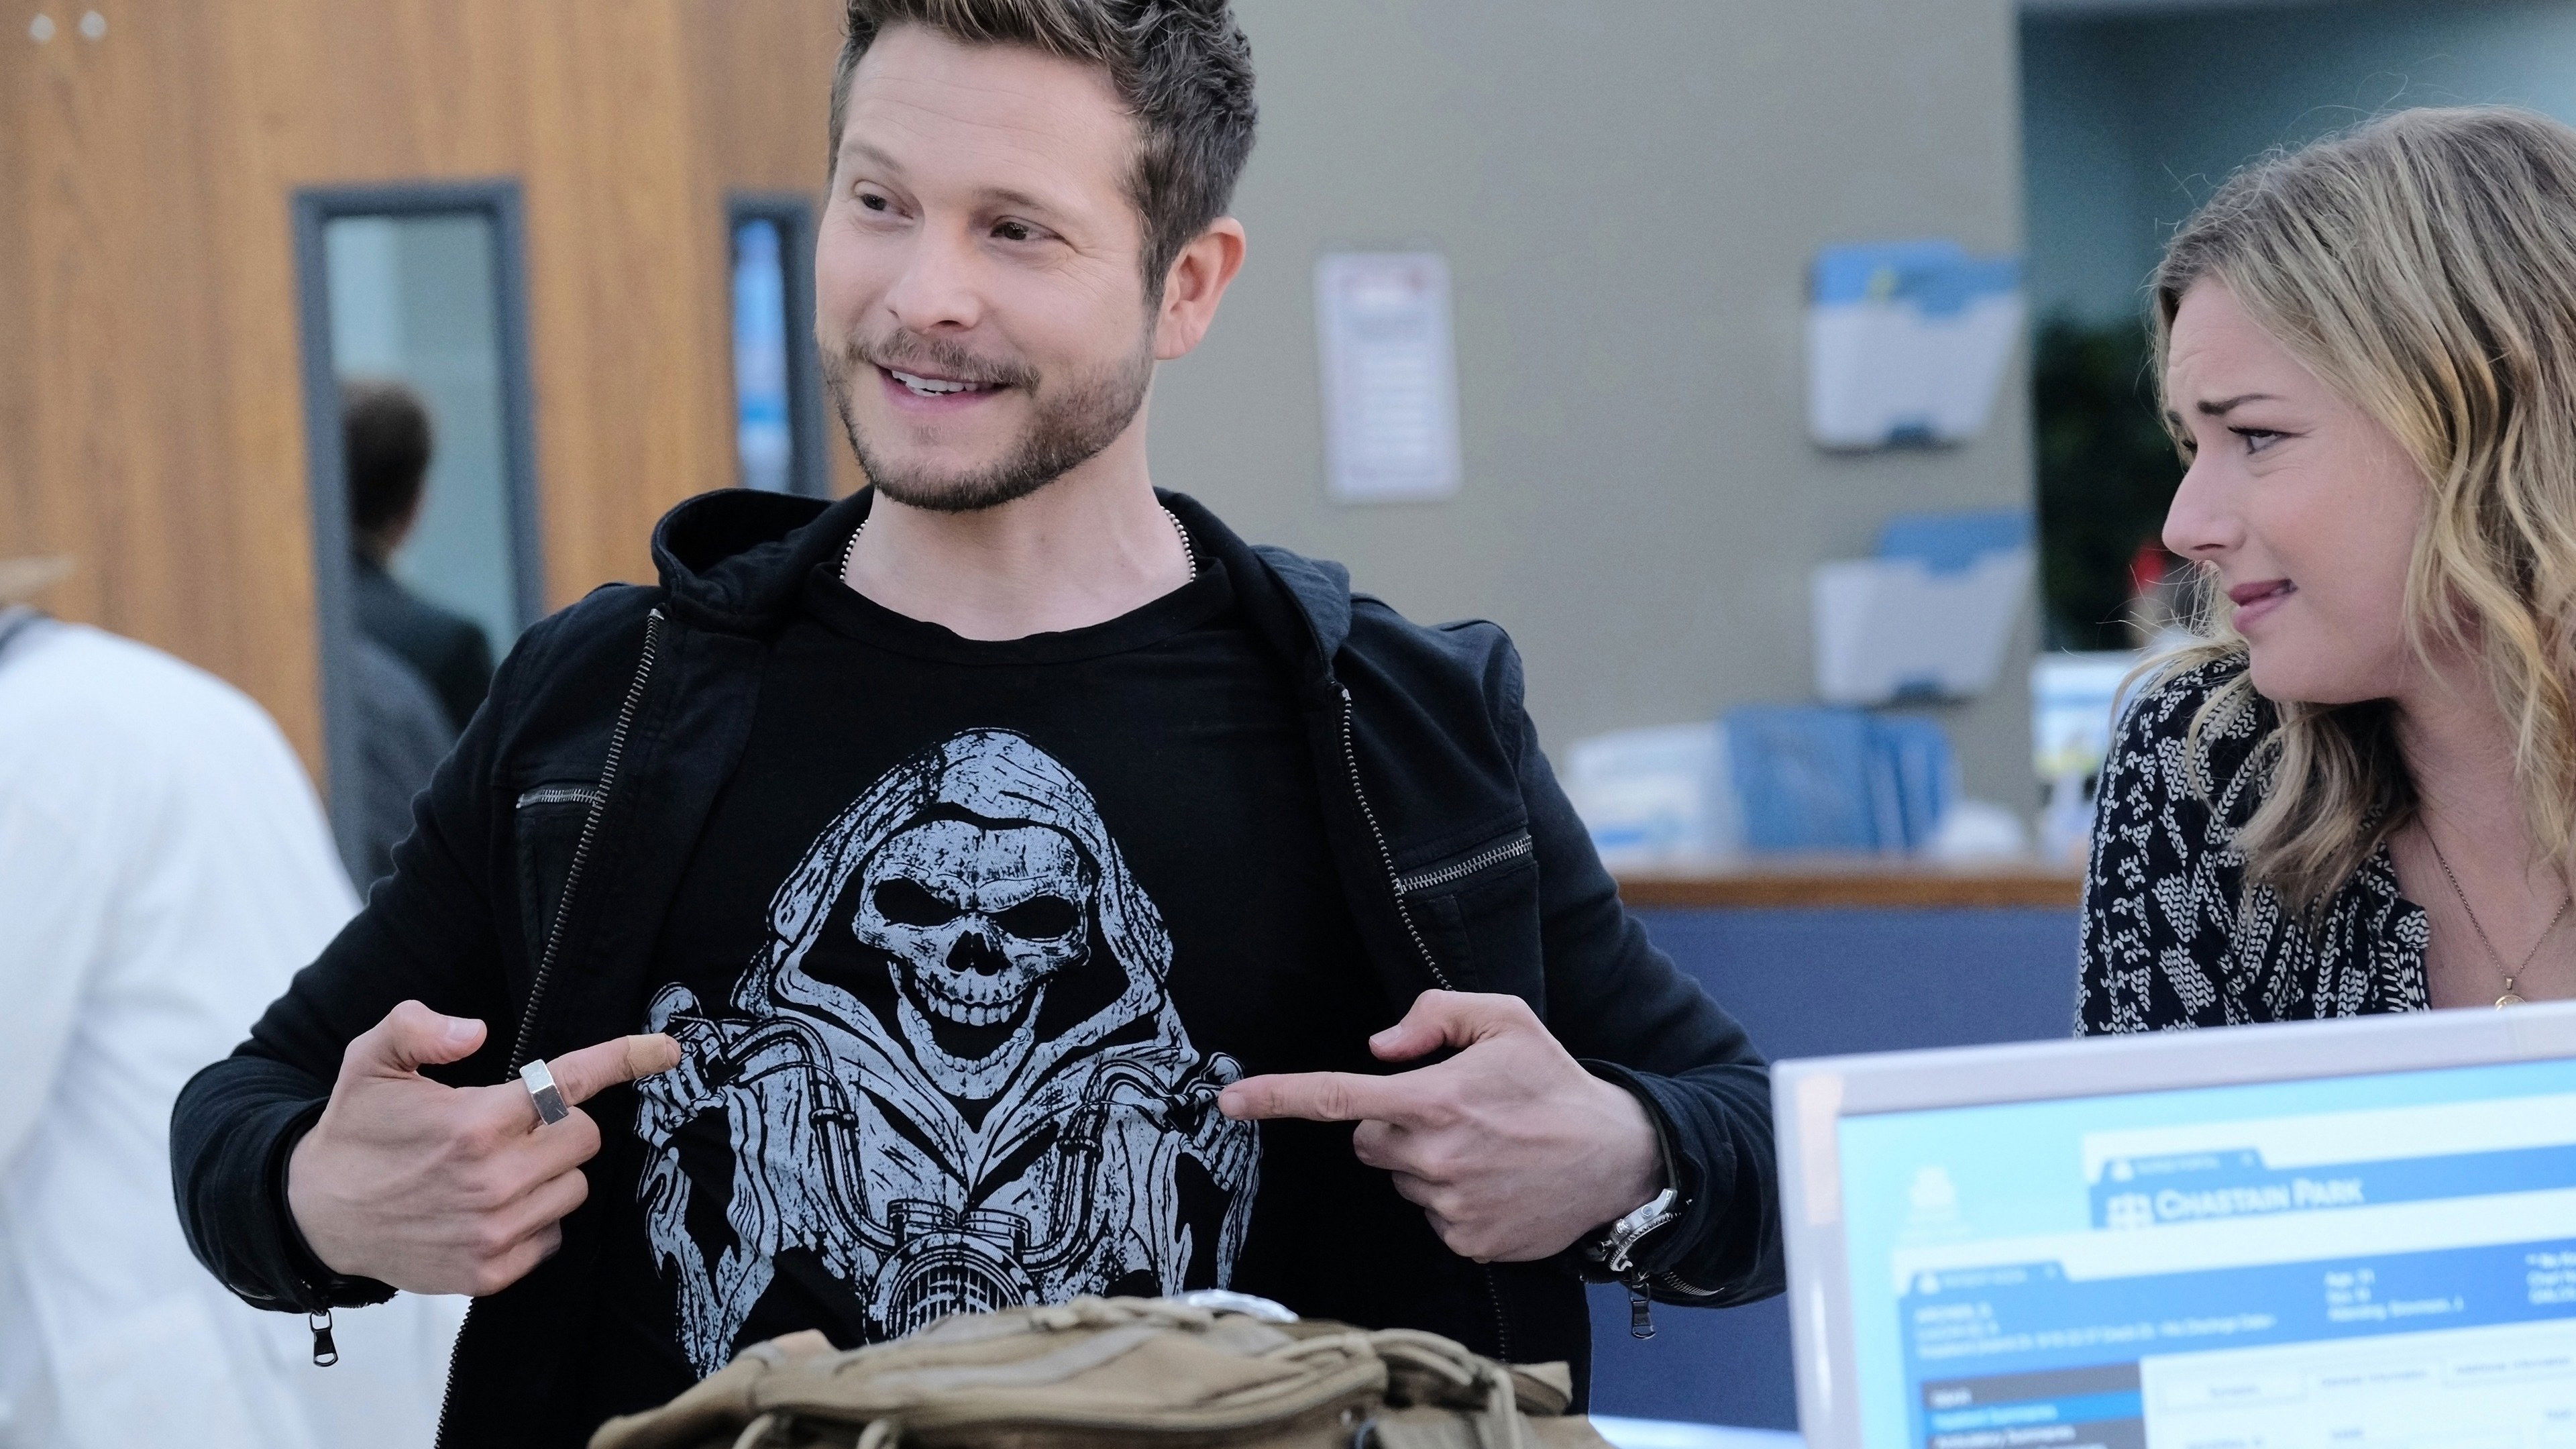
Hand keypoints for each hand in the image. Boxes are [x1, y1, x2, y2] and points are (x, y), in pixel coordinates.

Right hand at [286, 1000, 680, 1296]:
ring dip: (547, 1175)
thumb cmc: (355, 1130)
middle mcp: (492, 1180)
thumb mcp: (371, 1061)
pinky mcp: (490, 1272)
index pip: (567, 1084)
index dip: (622, 1059)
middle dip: (557, 1127)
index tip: (665, 1050)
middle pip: (583, 1139)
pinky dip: (533, 1221)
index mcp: (474, 1123)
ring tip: (493, 1169)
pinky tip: (489, 1208)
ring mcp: (494, 1231)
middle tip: (509, 1128)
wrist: (316, 1215)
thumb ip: (419, 1027)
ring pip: (573, 1189)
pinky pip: (553, 1237)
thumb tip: (475, 1031)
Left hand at [1218, 990, 1660, 1262]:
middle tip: (1452, 1112)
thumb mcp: (1505, 1019)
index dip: (1277, 1095)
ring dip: (1426, 1162)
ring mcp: (1449, 1205)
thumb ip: (1433, 1015)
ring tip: (1486, 1146)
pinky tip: (1495, 1179)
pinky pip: (1431, 1216)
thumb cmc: (1555, 1082)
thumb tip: (1378, 1046)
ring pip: (1400, 1179)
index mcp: (1435, 1099)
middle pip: (1368, 1141)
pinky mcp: (1466, 1241)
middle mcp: (1434, 1157)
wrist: (1618, 1157)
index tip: (1230, 1099)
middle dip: (1393, 1125)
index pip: (1337, 1097)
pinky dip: (1452, 1197)